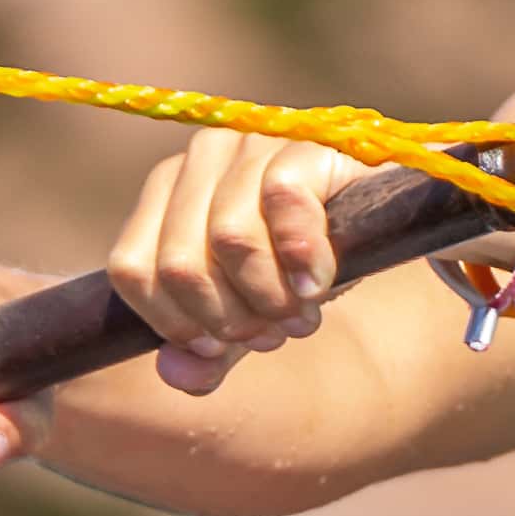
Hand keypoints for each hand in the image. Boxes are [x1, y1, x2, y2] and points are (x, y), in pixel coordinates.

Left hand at [101, 129, 370, 386]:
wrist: (382, 230)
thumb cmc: (298, 271)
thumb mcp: (248, 318)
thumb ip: (206, 351)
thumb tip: (174, 371)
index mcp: (168, 192)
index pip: (132, 268)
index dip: (174, 322)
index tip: (218, 344)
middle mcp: (202, 157)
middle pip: (180, 264)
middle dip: (229, 319)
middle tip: (270, 333)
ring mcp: (252, 144)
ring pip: (229, 238)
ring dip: (270, 297)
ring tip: (299, 314)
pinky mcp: (303, 144)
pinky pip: (283, 199)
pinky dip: (302, 257)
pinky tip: (317, 283)